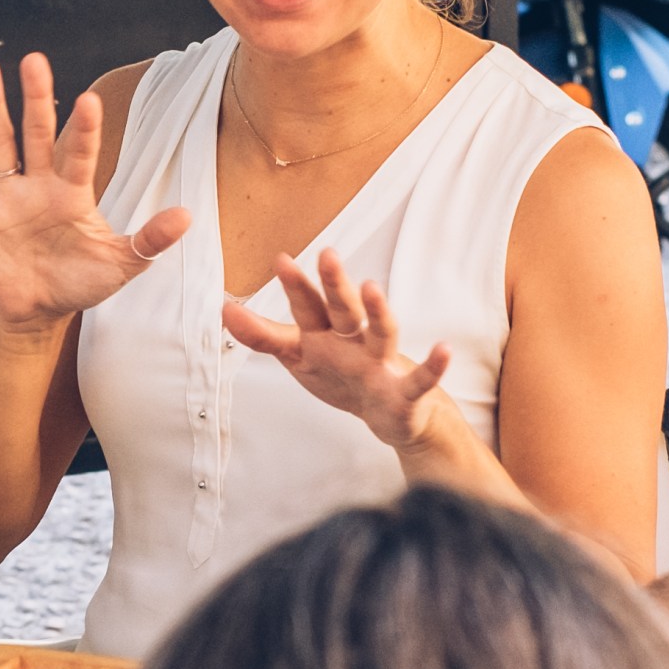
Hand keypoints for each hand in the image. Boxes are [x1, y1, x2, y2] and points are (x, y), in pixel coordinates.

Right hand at [0, 54, 189, 338]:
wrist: (37, 310)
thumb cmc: (80, 283)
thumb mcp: (121, 265)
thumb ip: (150, 240)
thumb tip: (188, 216)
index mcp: (72, 191)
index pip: (79, 152)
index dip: (83, 129)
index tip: (88, 100)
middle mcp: (38, 183)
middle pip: (35, 133)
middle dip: (34, 99)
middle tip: (34, 60)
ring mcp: (6, 194)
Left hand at [223, 250, 453, 450]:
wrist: (391, 414)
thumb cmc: (343, 376)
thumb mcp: (300, 356)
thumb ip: (265, 336)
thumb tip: (224, 310)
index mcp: (328, 334)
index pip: (308, 307)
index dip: (295, 287)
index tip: (280, 260)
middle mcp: (355, 341)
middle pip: (343, 309)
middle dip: (334, 284)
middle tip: (326, 254)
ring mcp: (382, 363)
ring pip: (382, 333)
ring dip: (379, 311)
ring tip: (372, 288)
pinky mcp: (405, 390)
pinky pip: (421, 378)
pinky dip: (434, 365)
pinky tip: (444, 350)